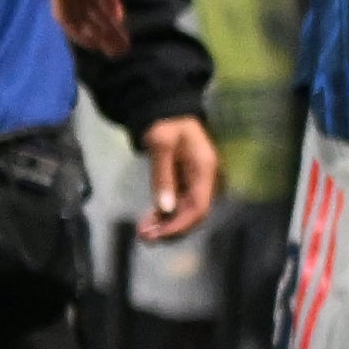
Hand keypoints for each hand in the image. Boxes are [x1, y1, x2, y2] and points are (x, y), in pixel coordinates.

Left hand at [45, 0, 155, 57]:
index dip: (111, 8)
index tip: (124, 24)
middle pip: (90, 4)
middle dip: (106, 27)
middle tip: (121, 48)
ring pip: (79, 13)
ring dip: (96, 33)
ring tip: (115, 51)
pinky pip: (65, 16)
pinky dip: (78, 31)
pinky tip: (95, 44)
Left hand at [135, 115, 219, 243]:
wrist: (168, 111)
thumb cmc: (166, 123)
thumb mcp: (161, 144)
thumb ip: (163, 175)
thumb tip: (165, 209)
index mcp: (206, 170)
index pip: (199, 207)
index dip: (180, 224)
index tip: (159, 234)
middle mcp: (207, 181)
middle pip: (193, 214)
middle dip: (170, 228)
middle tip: (144, 236)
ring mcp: (197, 184)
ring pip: (185, 213)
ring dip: (165, 224)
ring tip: (142, 232)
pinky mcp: (186, 185)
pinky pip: (178, 205)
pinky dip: (163, 215)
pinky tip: (148, 222)